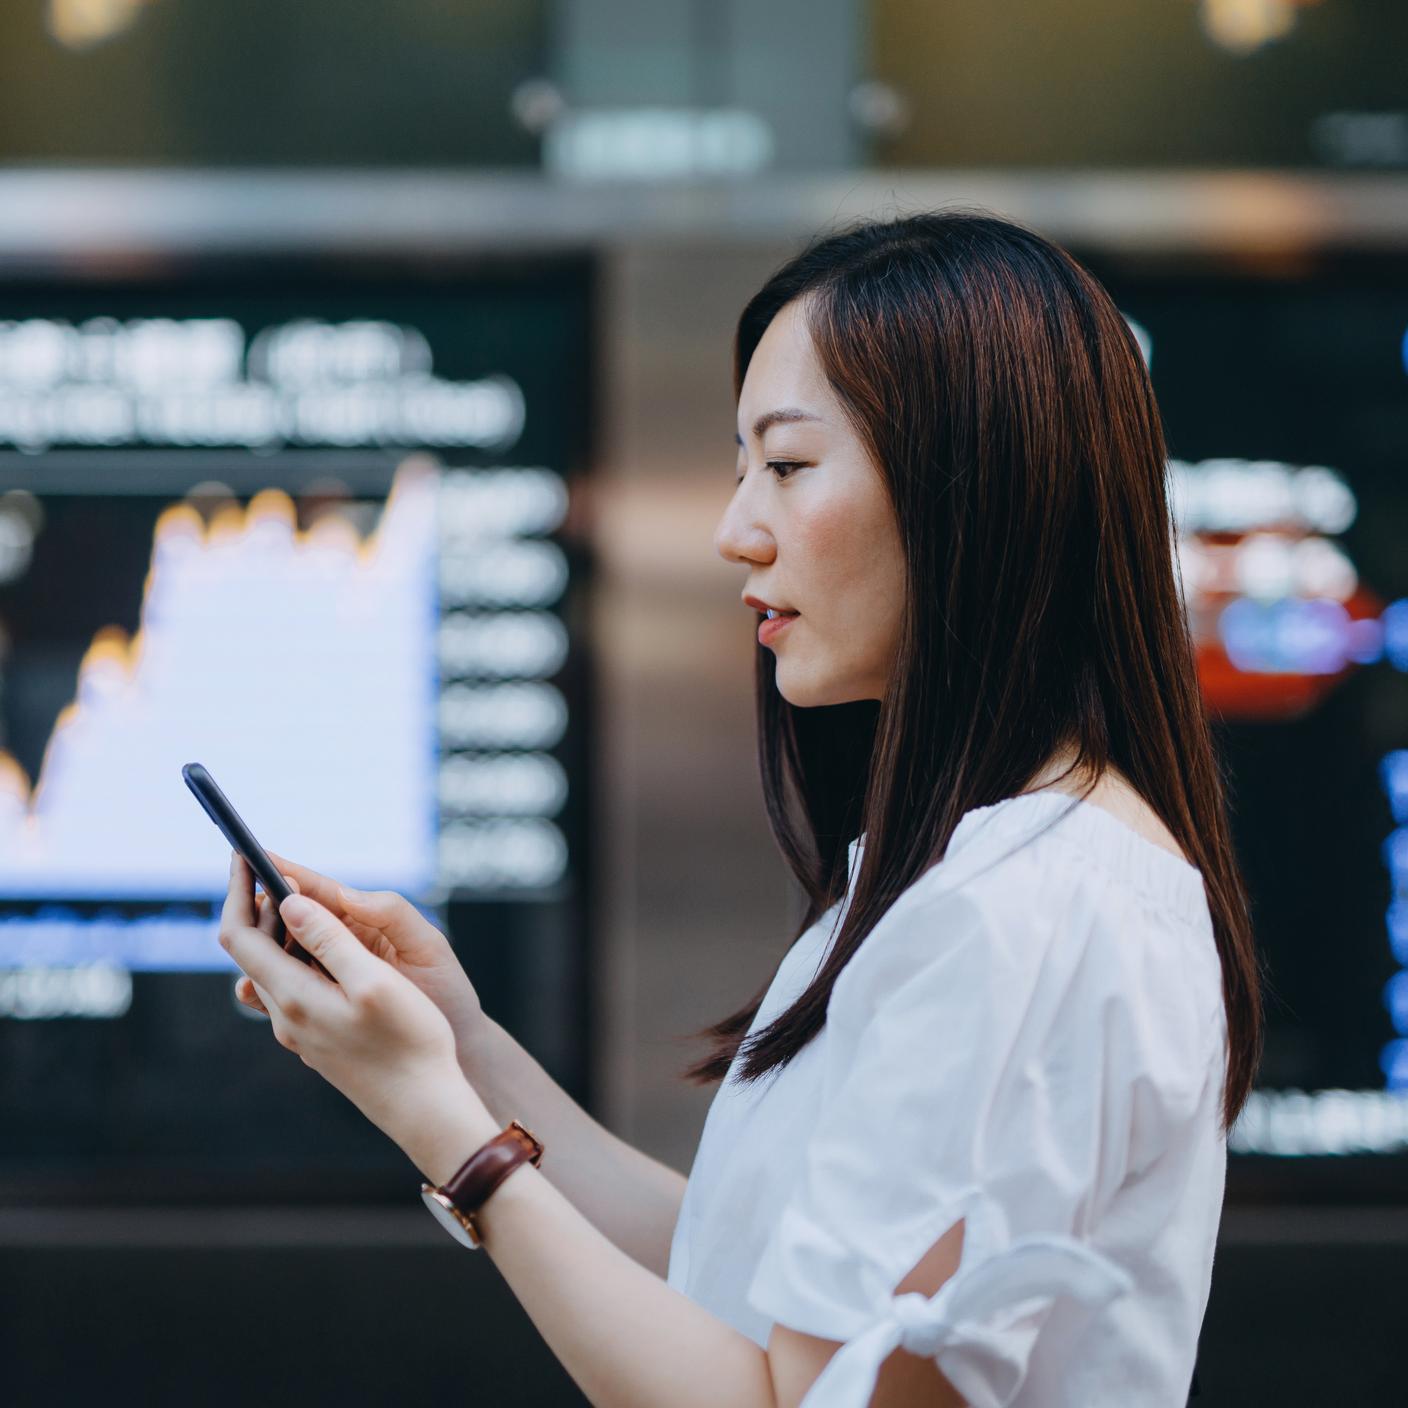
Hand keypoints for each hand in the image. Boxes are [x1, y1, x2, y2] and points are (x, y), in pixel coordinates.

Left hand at [221, 852, 492, 1167]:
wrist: (425, 1108)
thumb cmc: (410, 1041)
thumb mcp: (373, 981)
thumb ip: (329, 939)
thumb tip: (286, 902)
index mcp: (292, 996)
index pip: (239, 936)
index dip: (238, 891)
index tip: (244, 854)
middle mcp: (285, 1017)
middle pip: (251, 951)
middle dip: (258, 904)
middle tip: (276, 865)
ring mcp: (300, 1033)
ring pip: (272, 970)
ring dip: (280, 930)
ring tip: (305, 898)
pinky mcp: (319, 1042)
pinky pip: (294, 989)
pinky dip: (299, 956)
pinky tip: (327, 950)